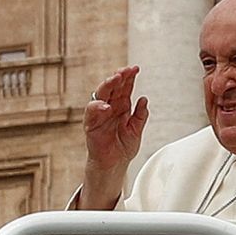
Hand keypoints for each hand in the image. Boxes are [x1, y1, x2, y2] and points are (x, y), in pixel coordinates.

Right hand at [78, 66, 148, 209]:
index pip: (124, 88)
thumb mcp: (137, 130)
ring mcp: (99, 115)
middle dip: (118, 77)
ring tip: (115, 79)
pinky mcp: (91, 125)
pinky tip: (106, 105)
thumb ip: (141, 115)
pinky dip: (97, 107)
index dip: (129, 77)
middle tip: (125, 70)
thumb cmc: (123, 148)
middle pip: (112, 87)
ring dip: (107, 85)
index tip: (135, 69)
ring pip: (101, 95)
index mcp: (121, 107)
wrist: (114, 165)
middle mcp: (110, 108)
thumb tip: (144, 100)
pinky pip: (91, 113)